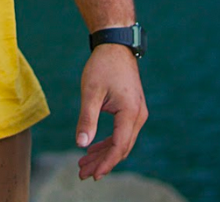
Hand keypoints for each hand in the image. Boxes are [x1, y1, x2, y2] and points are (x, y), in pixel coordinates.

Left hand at [75, 43, 147, 180]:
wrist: (115, 45)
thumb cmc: (102, 66)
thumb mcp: (91, 91)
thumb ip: (87, 118)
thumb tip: (81, 144)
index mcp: (130, 112)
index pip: (119, 146)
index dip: (105, 162)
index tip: (92, 174)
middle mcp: (138, 115)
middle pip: (122, 148)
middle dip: (103, 162)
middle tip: (82, 173)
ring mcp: (137, 113)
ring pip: (122, 142)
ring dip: (104, 154)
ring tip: (84, 164)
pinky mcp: (132, 109)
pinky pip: (122, 132)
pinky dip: (108, 142)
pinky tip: (93, 147)